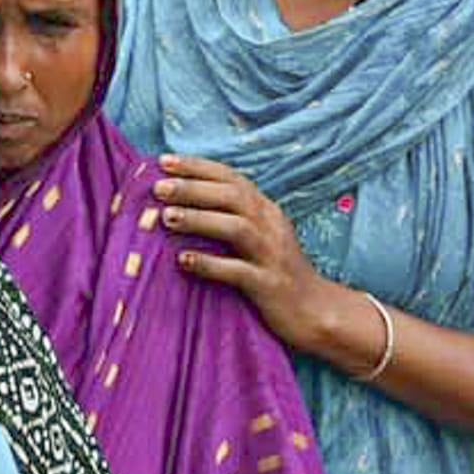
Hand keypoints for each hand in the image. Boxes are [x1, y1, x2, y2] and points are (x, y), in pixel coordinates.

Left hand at [146, 155, 335, 354]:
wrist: (316, 311)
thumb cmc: (276, 271)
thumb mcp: (258, 237)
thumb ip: (229, 217)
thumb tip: (178, 203)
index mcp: (266, 210)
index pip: (231, 179)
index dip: (198, 168)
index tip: (163, 162)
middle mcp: (271, 226)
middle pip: (232, 197)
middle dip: (193, 188)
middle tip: (158, 187)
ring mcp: (271, 255)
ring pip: (236, 228)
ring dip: (199, 220)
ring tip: (166, 217)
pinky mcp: (268, 284)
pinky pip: (238, 271)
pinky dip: (209, 264)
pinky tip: (183, 260)